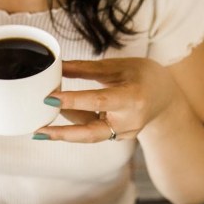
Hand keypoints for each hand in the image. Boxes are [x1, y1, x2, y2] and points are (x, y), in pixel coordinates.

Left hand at [35, 58, 177, 142]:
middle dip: (63, 134)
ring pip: (89, 134)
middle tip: (38, 132)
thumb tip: (58, 66)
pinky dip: (78, 123)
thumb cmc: (142, 76)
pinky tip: (63, 116)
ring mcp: (125, 133)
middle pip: (91, 133)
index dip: (73, 100)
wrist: (166, 97)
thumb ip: (86, 69)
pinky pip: (94, 132)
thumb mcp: (117, 67)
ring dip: (65, 130)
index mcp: (133, 99)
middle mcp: (130, 121)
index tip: (50, 98)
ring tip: (41, 128)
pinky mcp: (119, 138)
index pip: (98, 101)